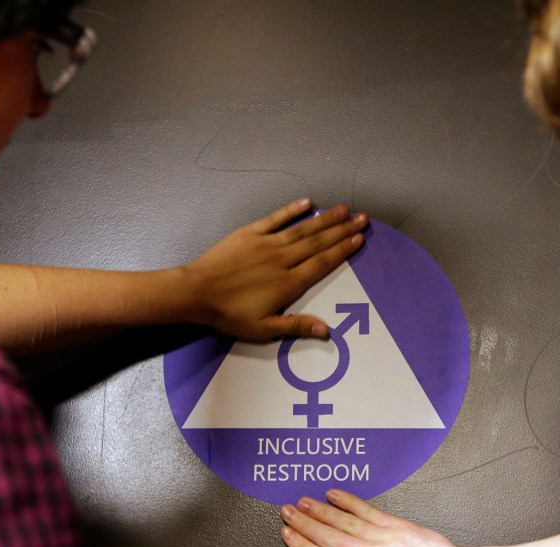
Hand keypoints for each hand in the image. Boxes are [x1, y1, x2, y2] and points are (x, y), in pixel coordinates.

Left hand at [180, 199, 367, 340]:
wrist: (196, 293)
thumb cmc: (229, 315)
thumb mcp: (263, 329)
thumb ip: (296, 326)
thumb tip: (328, 330)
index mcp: (288, 284)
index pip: (322, 263)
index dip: (343, 250)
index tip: (359, 239)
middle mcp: (283, 259)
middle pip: (319, 243)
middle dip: (342, 230)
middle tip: (363, 218)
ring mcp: (267, 244)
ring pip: (302, 229)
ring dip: (325, 218)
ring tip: (344, 209)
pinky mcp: (250, 233)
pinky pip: (275, 219)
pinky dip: (291, 210)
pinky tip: (307, 203)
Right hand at [281, 489, 480, 546]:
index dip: (301, 545)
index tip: (286, 534)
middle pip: (327, 534)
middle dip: (304, 522)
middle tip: (286, 511)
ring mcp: (382, 535)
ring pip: (343, 519)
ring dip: (320, 509)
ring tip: (303, 500)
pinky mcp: (397, 525)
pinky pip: (367, 509)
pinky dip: (349, 500)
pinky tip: (337, 494)